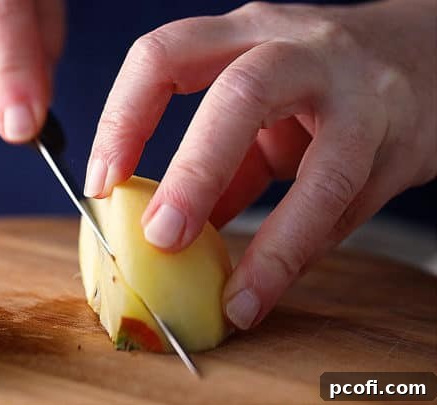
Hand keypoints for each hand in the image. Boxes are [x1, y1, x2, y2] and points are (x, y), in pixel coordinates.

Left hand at [85, 1, 435, 329]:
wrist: (429, 55)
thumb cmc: (323, 82)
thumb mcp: (260, 101)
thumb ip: (223, 160)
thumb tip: (170, 228)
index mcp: (242, 34)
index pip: (163, 56)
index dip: (123, 119)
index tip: (101, 184)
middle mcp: (298, 49)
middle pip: (238, 97)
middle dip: (192, 174)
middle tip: (158, 237)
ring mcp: (358, 94)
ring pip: (322, 165)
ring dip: (274, 242)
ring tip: (236, 297)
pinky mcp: (400, 141)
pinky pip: (348, 207)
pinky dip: (305, 253)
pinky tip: (269, 285)